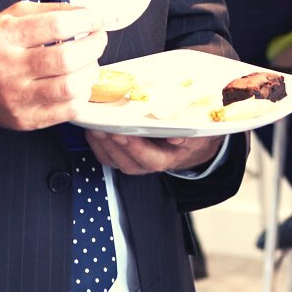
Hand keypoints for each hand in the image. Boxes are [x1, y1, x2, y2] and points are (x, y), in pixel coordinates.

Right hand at [0, 1, 105, 133]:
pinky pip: (67, 111)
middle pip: (66, 58)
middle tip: (98, 39)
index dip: (86, 20)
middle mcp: (7, 68)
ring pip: (70, 87)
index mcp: (3, 36)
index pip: (55, 26)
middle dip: (94, 45)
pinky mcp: (25, 119)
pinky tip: (80, 83)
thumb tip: (85, 12)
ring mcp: (16, 97)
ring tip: (90, 62)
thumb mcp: (9, 18)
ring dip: (91, 71)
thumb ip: (47, 11)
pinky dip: (83, 94)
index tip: (97, 18)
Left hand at [86, 130, 223, 175]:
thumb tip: (175, 137)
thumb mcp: (199, 134)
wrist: (190, 143)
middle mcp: (147, 164)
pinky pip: (106, 154)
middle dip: (112, 144)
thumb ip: (189, 136)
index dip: (135, 148)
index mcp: (166, 159)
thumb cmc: (192, 135)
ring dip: (101, 144)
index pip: (149, 159)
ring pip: (113, 159)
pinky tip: (92, 129)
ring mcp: (133, 161)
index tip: (124, 134)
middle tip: (102, 127)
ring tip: (93, 127)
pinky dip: (97, 143)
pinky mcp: (123, 155)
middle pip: (126, 161)